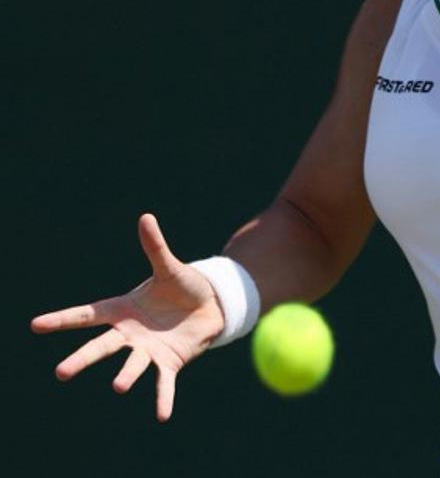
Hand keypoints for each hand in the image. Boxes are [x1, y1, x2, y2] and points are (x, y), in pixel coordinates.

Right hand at [30, 213, 224, 420]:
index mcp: (122, 310)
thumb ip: (155, 246)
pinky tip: (162, 416)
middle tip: (61, 372)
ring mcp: (148, 350)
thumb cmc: (183, 285)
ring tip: (118, 386)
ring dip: (126, 376)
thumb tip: (146, 216)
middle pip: (102, 346)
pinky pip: (164, 383)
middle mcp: (130, 334)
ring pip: (132, 365)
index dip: (62, 320)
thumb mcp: (170, 266)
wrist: (210, 304)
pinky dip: (163, 399)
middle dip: (82, 359)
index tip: (35, 325)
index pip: (87, 315)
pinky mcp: (170, 362)